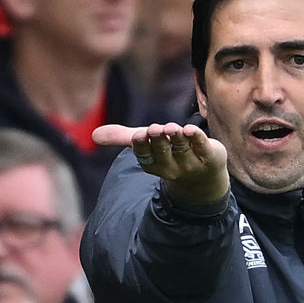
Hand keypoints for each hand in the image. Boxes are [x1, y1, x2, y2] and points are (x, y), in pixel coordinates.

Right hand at [93, 122, 229, 202]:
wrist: (205, 174)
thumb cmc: (170, 154)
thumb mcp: (147, 146)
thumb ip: (123, 138)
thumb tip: (93, 135)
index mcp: (154, 165)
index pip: (145, 157)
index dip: (142, 146)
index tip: (138, 135)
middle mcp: (172, 167)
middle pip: (163, 153)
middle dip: (158, 141)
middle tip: (155, 129)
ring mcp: (192, 163)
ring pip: (182, 149)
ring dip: (176, 138)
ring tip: (172, 128)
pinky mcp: (210, 156)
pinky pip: (203, 147)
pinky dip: (197, 139)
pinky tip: (191, 130)